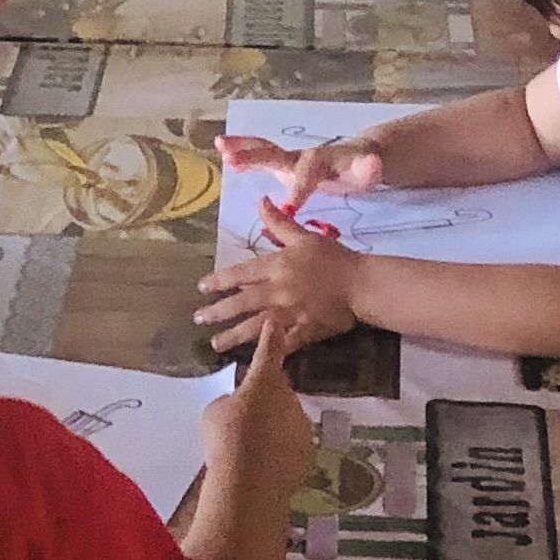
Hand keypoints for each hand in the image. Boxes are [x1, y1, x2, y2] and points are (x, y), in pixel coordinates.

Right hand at [194, 315, 315, 498]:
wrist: (248, 484)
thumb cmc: (224, 440)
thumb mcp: (214, 412)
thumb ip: (229, 401)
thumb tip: (237, 404)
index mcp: (263, 382)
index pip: (268, 351)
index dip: (270, 335)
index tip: (275, 320)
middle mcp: (288, 398)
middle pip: (277, 392)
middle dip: (264, 400)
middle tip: (244, 418)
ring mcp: (301, 425)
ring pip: (286, 419)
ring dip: (273, 427)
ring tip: (251, 448)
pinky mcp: (308, 451)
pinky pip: (292, 445)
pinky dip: (281, 450)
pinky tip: (264, 465)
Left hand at [195, 206, 363, 355]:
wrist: (361, 283)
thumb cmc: (333, 257)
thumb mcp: (305, 236)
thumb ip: (279, 222)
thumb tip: (261, 200)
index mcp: (276, 266)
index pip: (239, 274)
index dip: (218, 281)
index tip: (202, 287)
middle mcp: (277, 291)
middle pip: (241, 303)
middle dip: (217, 312)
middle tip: (198, 319)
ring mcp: (289, 314)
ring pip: (254, 327)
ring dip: (233, 336)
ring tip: (215, 344)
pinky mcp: (303, 331)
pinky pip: (281, 344)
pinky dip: (267, 351)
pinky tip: (252, 359)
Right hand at [216, 129, 386, 208]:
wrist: (358, 156)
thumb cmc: (361, 168)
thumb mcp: (368, 171)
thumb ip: (369, 169)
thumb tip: (373, 164)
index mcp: (320, 161)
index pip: (306, 175)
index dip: (297, 190)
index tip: (288, 209)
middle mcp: (302, 156)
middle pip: (276, 153)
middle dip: (254, 155)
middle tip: (232, 157)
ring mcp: (291, 158)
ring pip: (263, 149)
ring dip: (241, 147)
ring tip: (219, 145)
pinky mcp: (284, 164)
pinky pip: (260, 157)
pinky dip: (243, 155)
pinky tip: (225, 157)